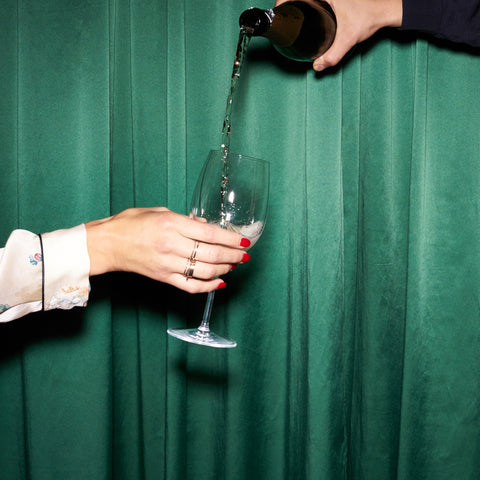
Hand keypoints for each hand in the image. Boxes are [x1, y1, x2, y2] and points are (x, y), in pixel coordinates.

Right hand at [85, 207, 250, 292]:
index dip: (231, 239)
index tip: (244, 241)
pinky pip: (191, 286)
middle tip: (245, 255)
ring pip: (205, 272)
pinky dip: (208, 287)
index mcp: (172, 224)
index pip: (210, 234)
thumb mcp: (159, 211)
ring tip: (235, 265)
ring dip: (225, 270)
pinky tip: (220, 283)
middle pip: (212, 254)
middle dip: (233, 256)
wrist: (108, 244)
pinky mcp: (164, 278)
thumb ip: (185, 219)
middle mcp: (172, 245)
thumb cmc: (130, 223)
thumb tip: (206, 226)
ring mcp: (168, 264)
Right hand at [274, 0, 402, 70]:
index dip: (282, 1)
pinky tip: (300, 13)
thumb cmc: (368, 17)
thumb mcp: (348, 38)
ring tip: (287, 17)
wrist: (383, 11)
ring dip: (294, 3)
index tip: (278, 11)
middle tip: (280, 18)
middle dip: (286, 4)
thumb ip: (333, 55)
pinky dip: (303, 3)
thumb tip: (317, 66)